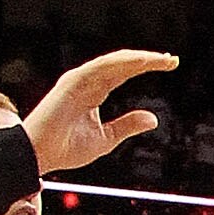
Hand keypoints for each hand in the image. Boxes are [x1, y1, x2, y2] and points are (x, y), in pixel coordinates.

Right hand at [24, 51, 176, 174]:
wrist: (42, 155)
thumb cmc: (66, 148)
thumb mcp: (107, 138)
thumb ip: (127, 126)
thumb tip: (153, 119)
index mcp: (95, 92)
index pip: (124, 74)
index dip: (145, 67)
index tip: (170, 65)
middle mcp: (88, 82)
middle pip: (122, 65)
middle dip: (147, 60)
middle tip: (171, 59)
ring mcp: (79, 80)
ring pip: (113, 63)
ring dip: (137, 59)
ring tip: (160, 59)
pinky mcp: (72, 82)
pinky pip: (100, 68)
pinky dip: (120, 63)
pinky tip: (139, 62)